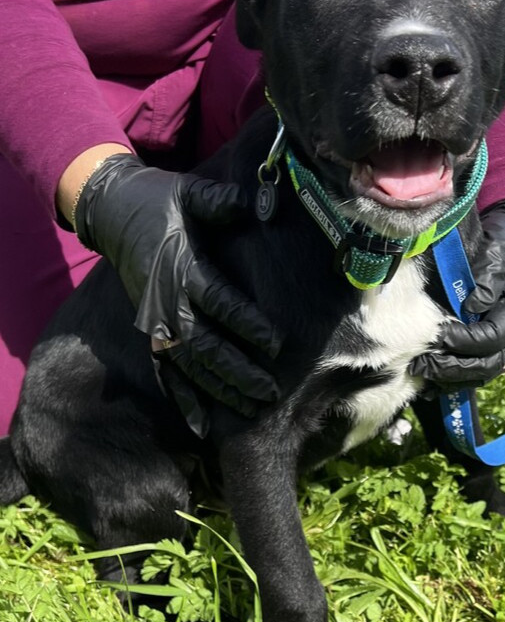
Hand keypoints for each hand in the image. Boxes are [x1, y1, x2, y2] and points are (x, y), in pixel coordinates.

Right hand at [74, 153, 280, 435]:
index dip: (245, 323)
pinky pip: (165, 371)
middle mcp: (166, 301)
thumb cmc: (159, 201)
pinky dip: (183, 400)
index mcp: (179, 266)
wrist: (113, 212)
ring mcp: (155, 320)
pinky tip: (202, 428)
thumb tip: (253, 204)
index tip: (274, 343)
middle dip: (237, 371)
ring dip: (218, 390)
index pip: (216, 301)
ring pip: (187, 365)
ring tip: (250, 411)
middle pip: (203, 345)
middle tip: (270, 391)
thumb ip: (219, 203)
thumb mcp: (188, 193)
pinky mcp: (150, 329)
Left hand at [410, 198, 504, 391]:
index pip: (491, 338)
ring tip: (417, 368)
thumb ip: (489, 274)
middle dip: (451, 367)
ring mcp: (500, 346)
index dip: (464, 340)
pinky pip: (470, 374)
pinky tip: (424, 376)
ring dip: (448, 377)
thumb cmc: (504, 244)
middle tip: (420, 362)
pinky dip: (449, 379)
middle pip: (484, 364)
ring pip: (477, 374)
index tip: (438, 335)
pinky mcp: (486, 349)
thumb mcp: (500, 249)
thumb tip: (475, 303)